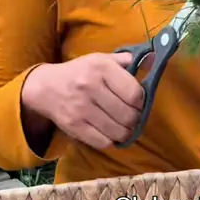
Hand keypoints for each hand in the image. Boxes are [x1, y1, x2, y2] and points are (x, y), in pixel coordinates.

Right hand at [21, 53, 143, 150]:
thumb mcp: (100, 59)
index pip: (135, 93)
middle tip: (132, 117)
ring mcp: (81, 109)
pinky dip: (111, 141)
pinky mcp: (74, 126)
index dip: (141, 102)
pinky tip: (110, 133)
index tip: (138, 102)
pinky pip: (103, 142)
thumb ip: (126, 60)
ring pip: (118, 131)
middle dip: (135, 119)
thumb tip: (154, 58)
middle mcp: (91, 87)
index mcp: (101, 68)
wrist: (45, 87)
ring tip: (123, 126)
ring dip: (125, 132)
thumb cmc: (79, 72)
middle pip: (128, 115)